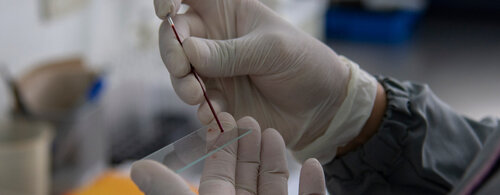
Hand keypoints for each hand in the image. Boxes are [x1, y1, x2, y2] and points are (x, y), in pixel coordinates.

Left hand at [131, 115, 325, 194]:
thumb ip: (170, 191)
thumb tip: (138, 167)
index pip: (220, 176)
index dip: (223, 147)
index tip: (228, 121)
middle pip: (248, 177)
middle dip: (251, 146)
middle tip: (252, 120)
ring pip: (276, 187)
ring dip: (276, 160)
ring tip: (275, 133)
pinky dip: (314, 186)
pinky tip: (314, 164)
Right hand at [155, 0, 351, 150]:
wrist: (320, 106)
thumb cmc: (302, 63)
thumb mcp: (271, 51)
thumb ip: (229, 52)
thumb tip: (186, 50)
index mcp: (228, 11)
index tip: (164, 11)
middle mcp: (215, 38)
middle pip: (174, 36)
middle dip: (172, 52)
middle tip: (182, 69)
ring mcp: (214, 69)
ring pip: (180, 71)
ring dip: (182, 84)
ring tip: (198, 97)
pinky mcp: (217, 97)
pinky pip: (197, 101)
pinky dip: (201, 108)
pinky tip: (214, 115)